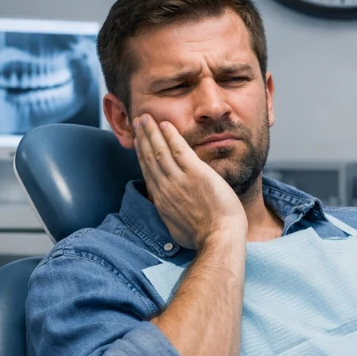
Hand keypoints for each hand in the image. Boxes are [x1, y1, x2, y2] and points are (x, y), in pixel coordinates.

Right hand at [131, 114, 246, 249]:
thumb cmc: (203, 237)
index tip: (138, 142)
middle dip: (142, 138)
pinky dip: (170, 136)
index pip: (148, 172)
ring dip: (151, 132)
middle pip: (149, 158)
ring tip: (145, 118)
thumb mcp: (177, 228)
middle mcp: (165, 187)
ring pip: (159, 151)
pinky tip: (165, 124)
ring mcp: (179, 180)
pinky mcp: (195, 173)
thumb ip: (169, 214)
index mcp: (161, 200)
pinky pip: (179, 150)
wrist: (219, 237)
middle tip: (137, 122)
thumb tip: (167, 211)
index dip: (141, 154)